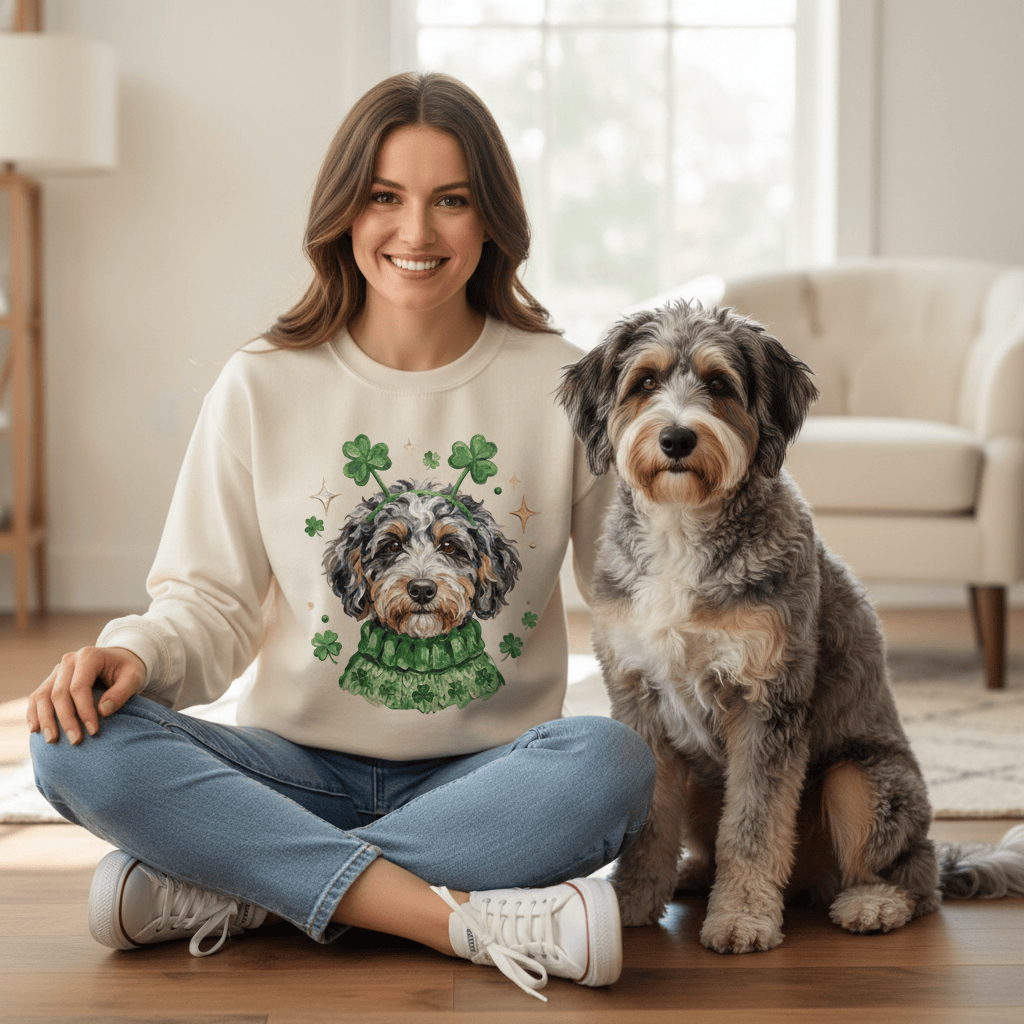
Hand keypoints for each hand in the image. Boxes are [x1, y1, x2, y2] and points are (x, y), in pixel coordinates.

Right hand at [28, 647, 146, 744]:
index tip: (94, 731)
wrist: (120, 660)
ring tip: (52, 740)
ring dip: (45, 719)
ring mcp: (58, 670)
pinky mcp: (52, 680)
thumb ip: (122, 692)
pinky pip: (37, 696)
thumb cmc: (128, 670)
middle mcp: (69, 661)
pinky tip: (36, 729)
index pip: (79, 687)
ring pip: (43, 695)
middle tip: (76, 741)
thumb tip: (103, 711)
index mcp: (89, 656)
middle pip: (59, 693)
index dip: (84, 711)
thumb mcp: (134, 677)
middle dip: (66, 719)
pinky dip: (34, 713)